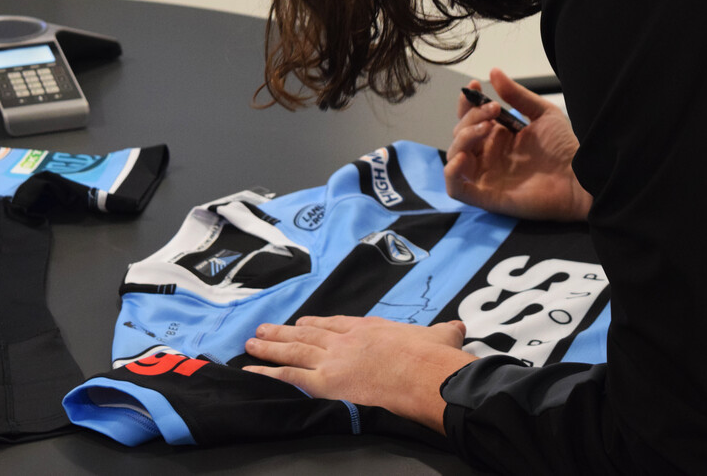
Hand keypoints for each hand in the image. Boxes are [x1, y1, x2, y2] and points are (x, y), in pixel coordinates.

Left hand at [243, 316, 477, 433]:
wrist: (425, 375)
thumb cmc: (433, 358)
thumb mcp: (441, 336)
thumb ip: (444, 331)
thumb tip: (458, 327)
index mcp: (370, 328)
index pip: (337, 324)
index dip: (317, 324)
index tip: (303, 323)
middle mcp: (346, 341)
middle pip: (307, 334)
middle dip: (283, 332)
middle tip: (262, 329)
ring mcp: (333, 360)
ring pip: (293, 350)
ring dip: (269, 347)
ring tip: (249, 343)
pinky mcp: (325, 383)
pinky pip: (288, 377)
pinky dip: (267, 374)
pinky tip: (250, 372)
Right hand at [446, 67, 591, 220]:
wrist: (579, 177)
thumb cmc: (564, 148)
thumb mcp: (542, 113)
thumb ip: (517, 95)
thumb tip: (493, 72)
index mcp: (497, 137)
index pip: (469, 119)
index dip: (466, 103)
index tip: (474, 86)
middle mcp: (487, 156)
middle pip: (460, 134)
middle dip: (471, 117)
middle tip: (494, 110)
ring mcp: (484, 176)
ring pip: (454, 156)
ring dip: (463, 138)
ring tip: (485, 128)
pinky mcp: (485, 196)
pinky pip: (456, 188)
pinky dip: (451, 172)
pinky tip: (463, 157)